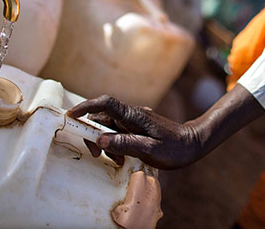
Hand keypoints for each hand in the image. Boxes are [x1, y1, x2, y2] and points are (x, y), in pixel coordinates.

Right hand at [67, 95, 204, 169]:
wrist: (193, 144)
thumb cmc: (174, 149)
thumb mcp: (149, 150)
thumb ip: (124, 143)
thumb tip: (100, 138)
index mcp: (134, 116)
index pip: (105, 103)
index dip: (85, 107)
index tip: (71, 116)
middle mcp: (132, 114)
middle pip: (102, 116)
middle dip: (93, 134)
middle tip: (97, 154)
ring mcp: (135, 119)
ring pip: (109, 126)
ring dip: (105, 142)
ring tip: (115, 160)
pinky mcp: (138, 126)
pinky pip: (118, 131)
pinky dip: (114, 143)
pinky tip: (122, 157)